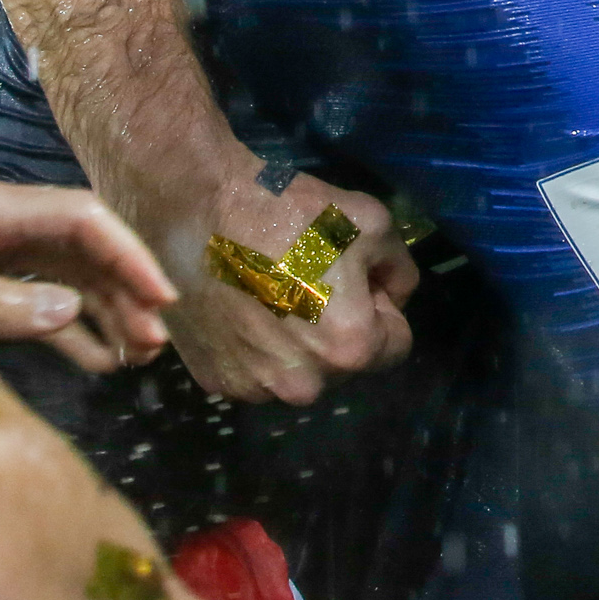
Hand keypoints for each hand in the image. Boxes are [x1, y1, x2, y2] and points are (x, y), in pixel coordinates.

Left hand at [0, 170, 174, 375]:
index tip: (162, 299)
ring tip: (137, 356)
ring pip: (70, 272)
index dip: (127, 254)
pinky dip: (68, 326)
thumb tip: (71, 311)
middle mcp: (1, 218)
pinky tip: (98, 359)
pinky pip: (39, 293)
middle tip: (154, 344)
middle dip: (124, 293)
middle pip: (83, 246)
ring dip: (107, 311)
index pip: (80, 217)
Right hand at [156, 171, 421, 407]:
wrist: (198, 212)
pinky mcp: (214, 381)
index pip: (395, 344)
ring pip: (299, 370)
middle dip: (339, 328)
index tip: (352, 279)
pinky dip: (256, 348)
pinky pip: (255, 371)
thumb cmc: (289, 215)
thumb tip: (395, 295)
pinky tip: (241, 307)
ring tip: (272, 292)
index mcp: (350, 349)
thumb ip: (400, 270)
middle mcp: (303, 384)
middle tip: (310, 282)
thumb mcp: (372, 224)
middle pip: (344, 362)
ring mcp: (254, 388)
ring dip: (296, 343)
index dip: (381, 307)